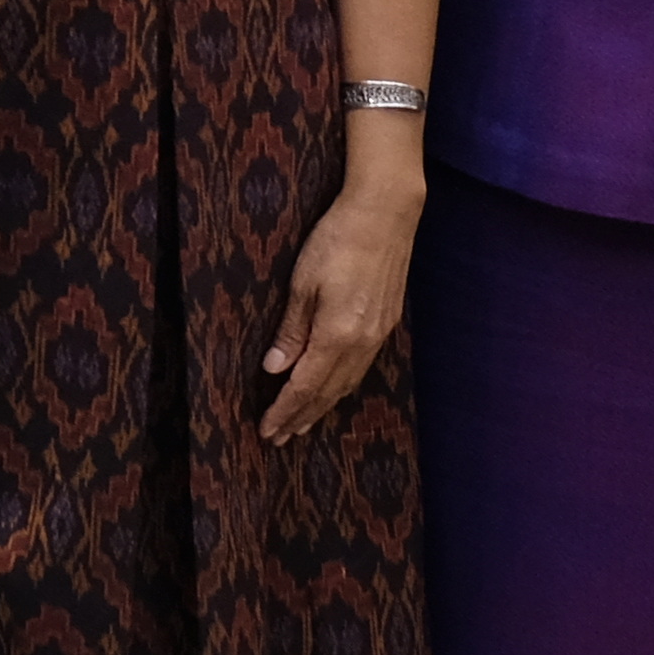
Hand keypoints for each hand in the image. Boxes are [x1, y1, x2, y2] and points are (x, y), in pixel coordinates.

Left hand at [261, 181, 420, 443]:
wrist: (384, 217)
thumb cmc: (335, 242)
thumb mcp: (302, 284)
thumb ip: (292, 331)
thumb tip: (275, 369)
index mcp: (338, 335)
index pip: (306, 386)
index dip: (285, 410)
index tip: (268, 430)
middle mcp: (362, 343)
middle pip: (328, 393)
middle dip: (302, 416)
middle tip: (279, 437)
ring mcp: (378, 336)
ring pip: (346, 383)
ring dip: (323, 406)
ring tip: (302, 423)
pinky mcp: (385, 325)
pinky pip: (359, 368)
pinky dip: (341, 386)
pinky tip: (331, 390)